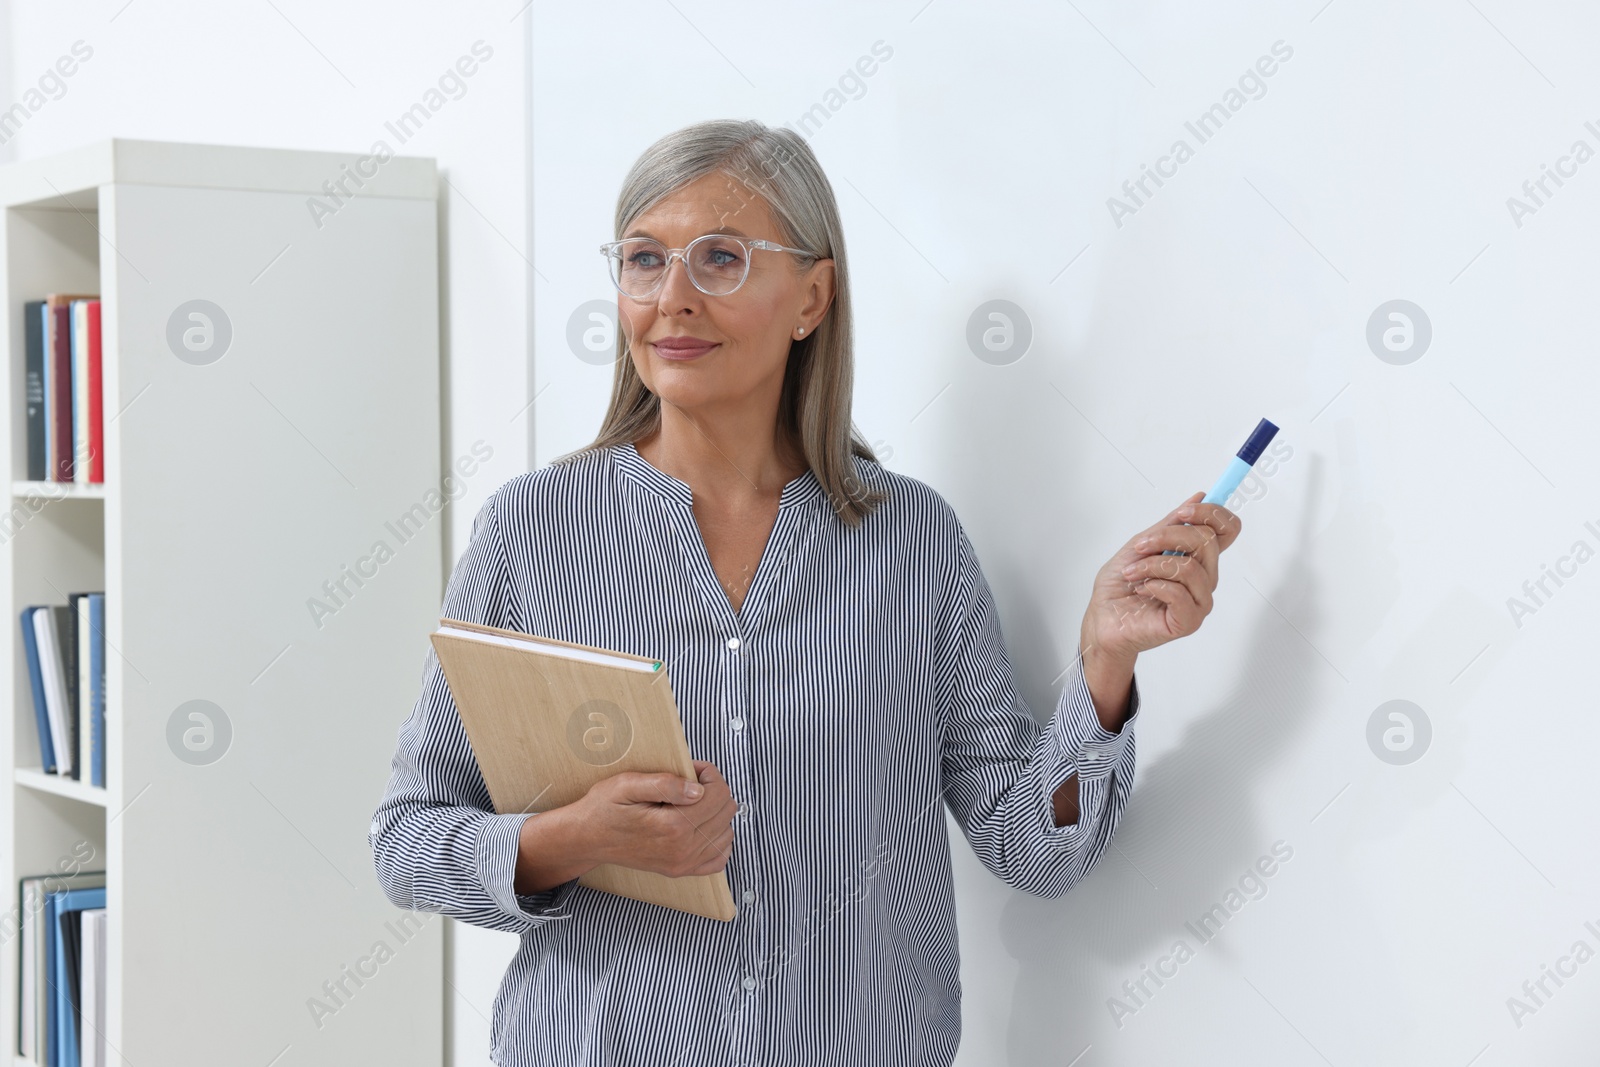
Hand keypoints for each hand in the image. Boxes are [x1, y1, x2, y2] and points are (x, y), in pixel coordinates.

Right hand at [577, 759, 737, 878]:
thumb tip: (698, 790)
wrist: (587, 839)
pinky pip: (718, 858)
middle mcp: (683, 849)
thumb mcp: (627, 784)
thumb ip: (665, 784)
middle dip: (714, 790)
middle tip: (690, 782)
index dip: (709, 774)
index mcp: (673, 826)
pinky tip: (700, 826)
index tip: (692, 769)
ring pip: (726, 832)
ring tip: (692, 802)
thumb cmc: (604, 808)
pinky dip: (717, 839)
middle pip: (726, 811)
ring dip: (716, 812)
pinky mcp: (681, 870)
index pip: (718, 794)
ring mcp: (683, 863)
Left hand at [1080, 491, 1241, 664]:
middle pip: (1207, 541)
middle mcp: (1204, 579)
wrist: (1102, 619)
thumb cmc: (1119, 586)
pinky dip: (1153, 585)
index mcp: (1197, 558)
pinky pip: (1179, 593)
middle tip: (1140, 546)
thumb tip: (1200, 497)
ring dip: (1152, 565)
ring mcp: (1199, 601)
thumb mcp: (1141, 545)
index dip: (1214, 514)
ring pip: (1190, 567)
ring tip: (1132, 573)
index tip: (1184, 512)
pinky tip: (1141, 589)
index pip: (1228, 530)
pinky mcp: (1188, 621)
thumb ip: (1170, 524)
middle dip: (1167, 536)